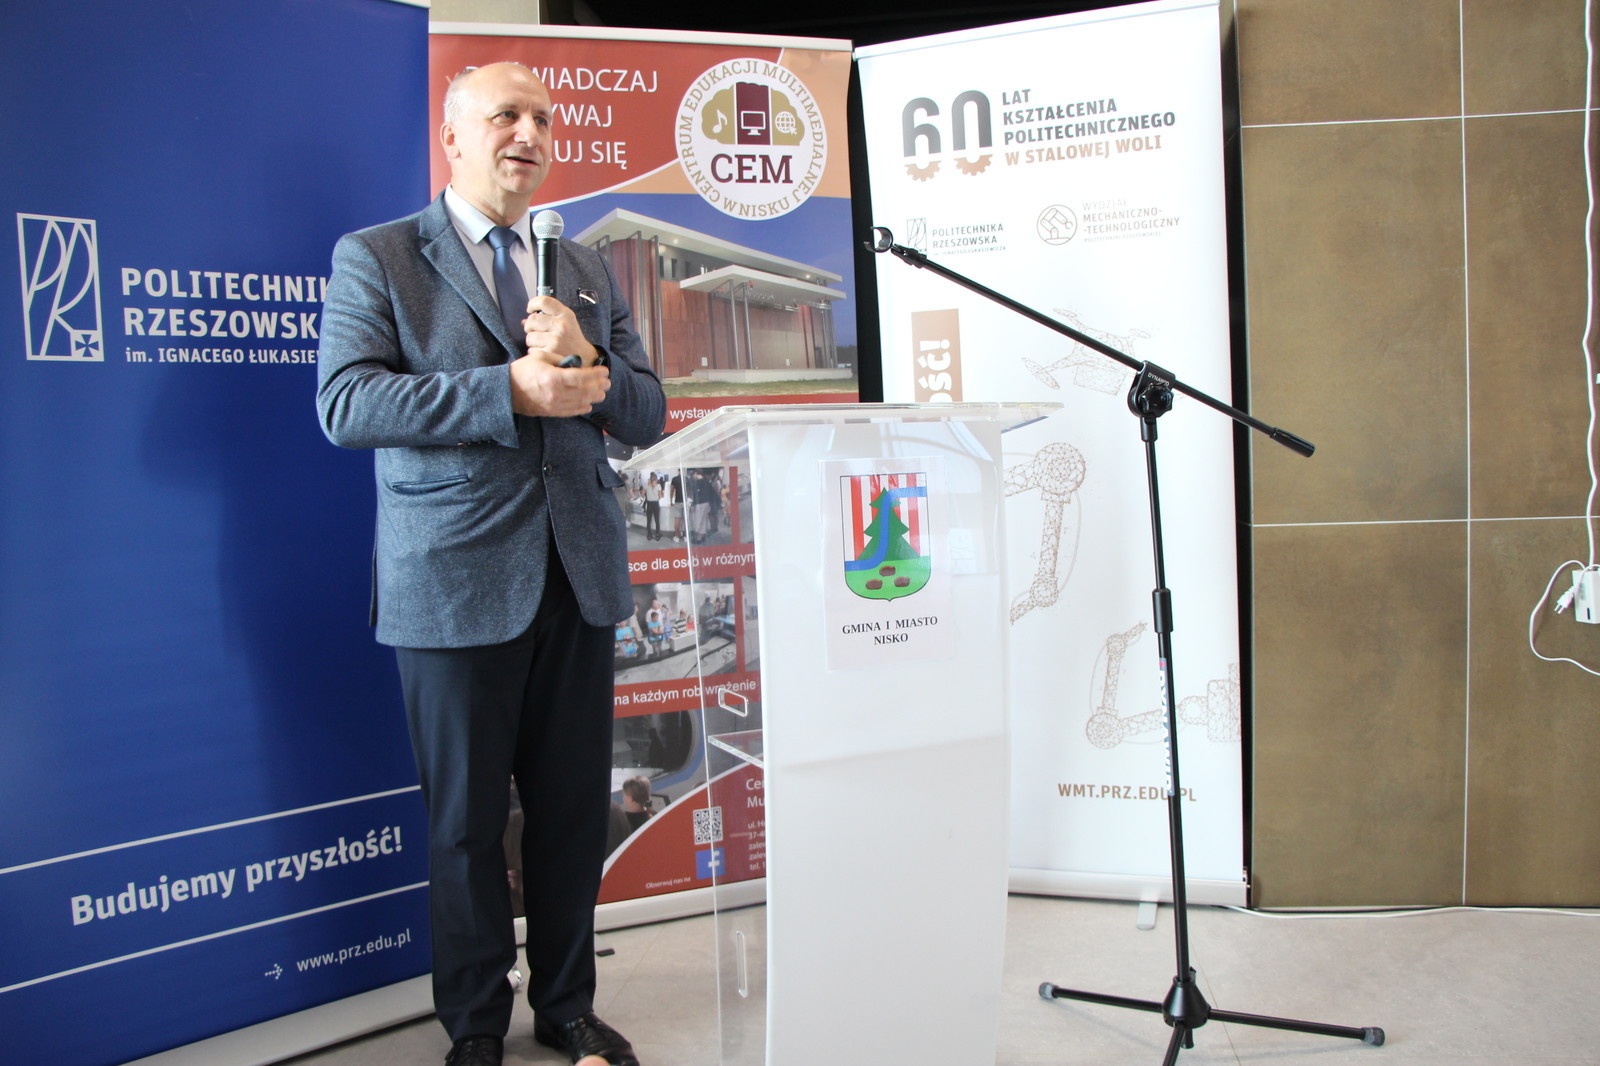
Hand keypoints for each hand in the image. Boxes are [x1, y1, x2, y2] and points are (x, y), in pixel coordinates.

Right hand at [509, 296, 609, 415]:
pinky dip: (582, 408)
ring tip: (603, 393)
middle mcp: (556, 393)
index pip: (581, 377)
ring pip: (580, 402)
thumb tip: (575, 362)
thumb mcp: (539, 357)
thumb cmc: (522, 371)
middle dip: (598, 386)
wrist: (506, 391)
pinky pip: (571, 412)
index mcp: (554, 378)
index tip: (604, 370)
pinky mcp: (551, 412)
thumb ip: (559, 359)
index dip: (595, 374)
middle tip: (608, 382)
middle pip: (584, 391)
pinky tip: (589, 404)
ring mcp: (554, 405)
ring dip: (594, 397)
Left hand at [522, 294, 599, 366]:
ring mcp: (555, 340)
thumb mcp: (566, 321)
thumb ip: (548, 316)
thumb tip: (523, 321)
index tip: (530, 309)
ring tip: (543, 344)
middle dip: (530, 326)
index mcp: (565, 315)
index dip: (533, 304)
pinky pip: (532, 351)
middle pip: (532, 320)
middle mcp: (561, 326)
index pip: (544, 301)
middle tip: (537, 332)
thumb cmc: (572, 339)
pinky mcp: (550, 354)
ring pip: (529, 337)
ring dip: (532, 341)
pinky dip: (535, 353)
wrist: (585, 358)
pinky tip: (546, 352)